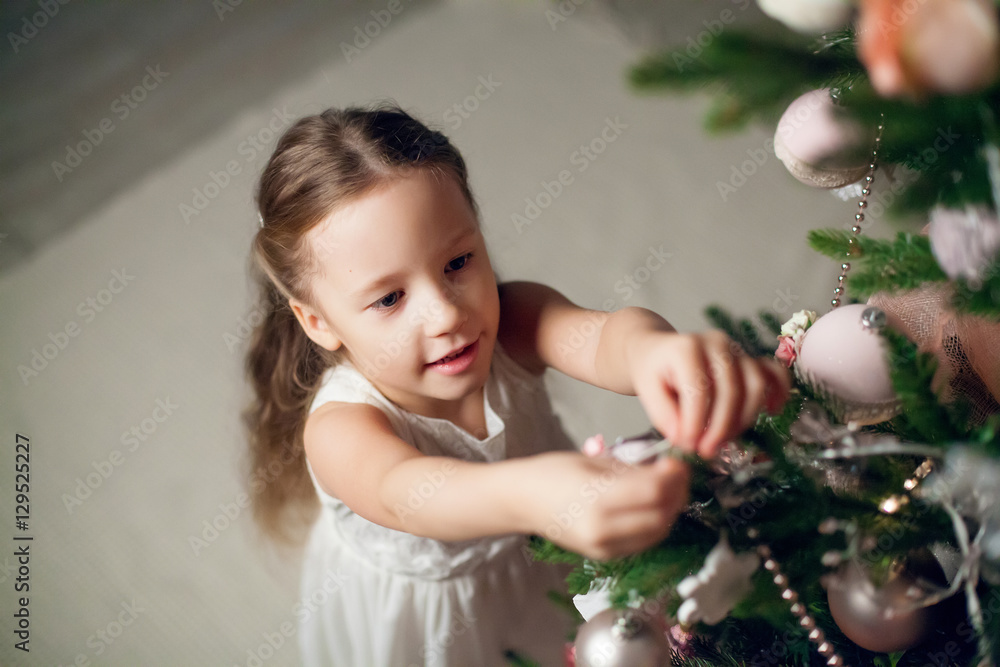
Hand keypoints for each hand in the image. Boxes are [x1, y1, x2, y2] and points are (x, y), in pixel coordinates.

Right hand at [525, 451, 689, 560]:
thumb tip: (667, 470)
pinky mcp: (605, 556)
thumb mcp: (595, 461)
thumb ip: (632, 470)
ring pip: (657, 532)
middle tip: (677, 474)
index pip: (654, 491)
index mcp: (597, 498)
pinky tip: (653, 506)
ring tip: (668, 489)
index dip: (674, 475)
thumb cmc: (552, 473)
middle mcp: (602, 528)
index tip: (677, 461)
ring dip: (670, 510)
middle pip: (661, 515)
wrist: (522, 501)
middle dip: (677, 493)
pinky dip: (656, 524)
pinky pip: (643, 542)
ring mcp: (604, 547)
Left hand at [626, 329, 790, 458]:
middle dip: (720, 427)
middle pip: (731, 390)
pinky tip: (771, 412)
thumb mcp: (646, 390)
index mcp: (687, 348)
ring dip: (743, 419)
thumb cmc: (653, 371)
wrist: (657, 351)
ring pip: (755, 385)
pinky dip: (778, 392)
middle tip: (706, 450)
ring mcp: (737, 349)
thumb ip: (663, 414)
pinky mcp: (750, 358)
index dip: (696, 423)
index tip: (688, 445)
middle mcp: (716, 343)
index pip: (699, 390)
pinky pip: (775, 373)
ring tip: (723, 440)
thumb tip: (684, 438)